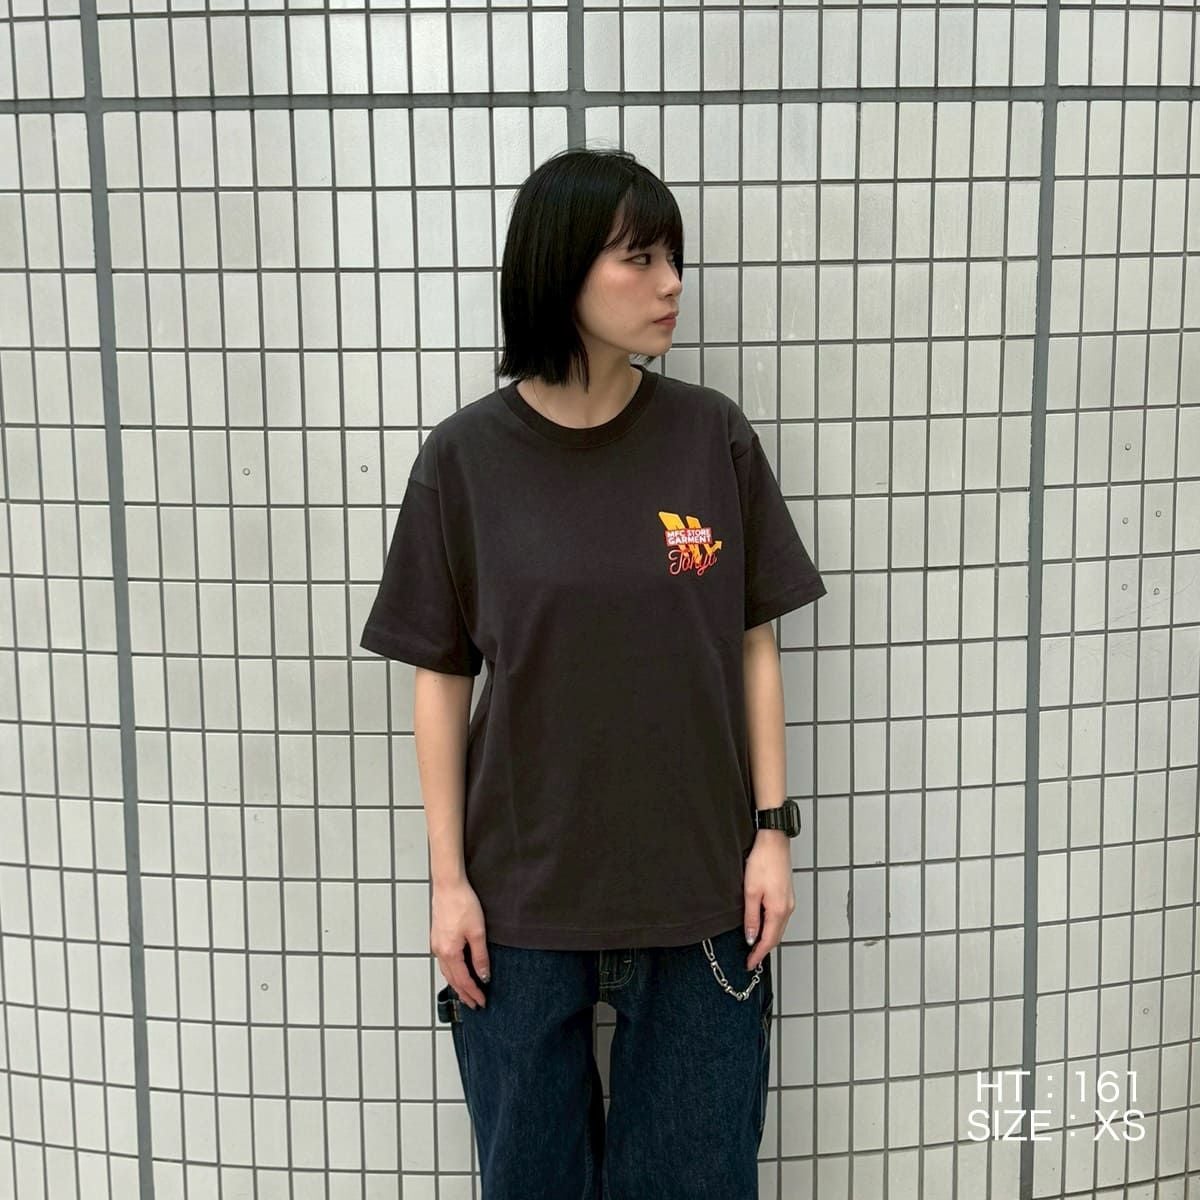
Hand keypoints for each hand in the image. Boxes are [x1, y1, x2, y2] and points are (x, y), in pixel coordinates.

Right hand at [431, 879, 490, 1008]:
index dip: (473, 993)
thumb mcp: (477, 932)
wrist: (448, 885)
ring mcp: (436, 945)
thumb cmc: (462, 904)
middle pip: (452, 979)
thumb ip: (480, 956)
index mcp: (449, 953)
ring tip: (466, 994)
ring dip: (457, 984)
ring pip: (446, 972)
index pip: (463, 980)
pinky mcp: (437, 937)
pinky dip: (452, 972)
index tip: (482, 1002)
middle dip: (464, 993)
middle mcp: (439, 952)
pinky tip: (457, 972)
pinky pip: (444, 962)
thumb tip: (483, 976)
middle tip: (474, 1004)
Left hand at [743, 829, 794, 969]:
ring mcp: (789, 901)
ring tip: (755, 946)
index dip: (758, 954)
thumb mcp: (750, 892)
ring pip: (779, 927)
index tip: (750, 964)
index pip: (768, 941)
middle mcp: (788, 908)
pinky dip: (772, 927)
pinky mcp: (787, 894)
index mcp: (778, 910)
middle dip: (763, 949)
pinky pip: (780, 918)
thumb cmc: (762, 861)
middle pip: (776, 936)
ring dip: (768, 938)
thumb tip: (751, 937)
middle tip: (751, 959)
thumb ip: (751, 917)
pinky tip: (763, 926)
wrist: (773, 841)